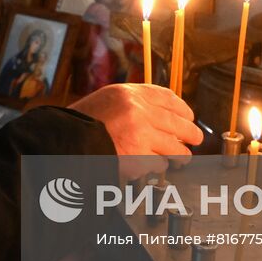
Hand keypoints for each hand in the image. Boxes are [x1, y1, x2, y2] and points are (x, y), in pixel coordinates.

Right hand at [68, 83, 202, 177]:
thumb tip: (162, 113)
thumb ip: (132, 103)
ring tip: (182, 159)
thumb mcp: (106, 101)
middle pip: (179, 123)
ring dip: (181, 155)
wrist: (65, 145)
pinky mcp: (138, 159)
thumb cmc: (82, 125)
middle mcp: (137, 111)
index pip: (168, 98)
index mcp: (129, 94)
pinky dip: (158, 167)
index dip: (183, 109)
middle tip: (196, 139)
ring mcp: (140, 136)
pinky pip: (160, 164)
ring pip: (175, 147)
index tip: (188, 116)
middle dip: (192, 133)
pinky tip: (153, 166)